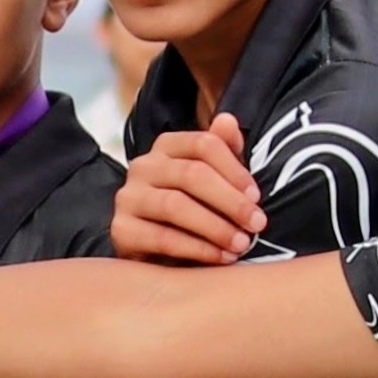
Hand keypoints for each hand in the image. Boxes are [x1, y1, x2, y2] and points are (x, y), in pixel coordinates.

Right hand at [112, 117, 261, 264]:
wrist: (154, 252)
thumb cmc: (192, 210)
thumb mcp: (213, 179)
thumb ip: (223, 150)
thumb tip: (227, 120)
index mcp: (167, 146)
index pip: (204, 144)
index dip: (234, 169)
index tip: (256, 197)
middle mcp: (143, 166)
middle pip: (191, 174)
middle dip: (230, 201)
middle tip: (256, 224)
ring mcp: (128, 197)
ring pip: (175, 205)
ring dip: (215, 227)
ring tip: (240, 244)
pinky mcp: (121, 230)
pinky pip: (162, 237)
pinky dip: (196, 248)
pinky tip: (219, 257)